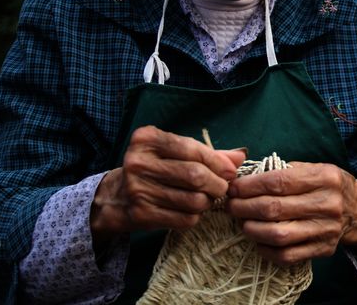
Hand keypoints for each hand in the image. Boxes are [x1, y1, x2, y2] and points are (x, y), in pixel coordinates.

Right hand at [90, 125, 245, 246]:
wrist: (116, 197)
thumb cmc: (155, 169)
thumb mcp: (175, 153)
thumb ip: (208, 153)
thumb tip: (240, 156)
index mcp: (147, 139)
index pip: (192, 149)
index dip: (217, 162)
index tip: (230, 172)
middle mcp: (138, 162)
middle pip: (195, 175)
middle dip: (217, 184)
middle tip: (222, 188)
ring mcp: (138, 189)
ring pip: (193, 200)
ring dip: (207, 202)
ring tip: (205, 199)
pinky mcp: (141, 214)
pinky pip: (184, 219)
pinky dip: (195, 216)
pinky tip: (191, 211)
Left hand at [226, 162, 356, 265]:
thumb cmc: (328, 185)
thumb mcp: (314, 167)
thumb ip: (285, 170)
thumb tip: (247, 176)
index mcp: (324, 177)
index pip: (278, 182)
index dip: (250, 186)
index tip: (233, 188)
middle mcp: (327, 204)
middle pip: (275, 209)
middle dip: (245, 207)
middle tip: (231, 205)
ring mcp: (326, 229)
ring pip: (279, 234)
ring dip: (252, 229)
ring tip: (242, 223)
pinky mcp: (324, 249)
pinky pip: (288, 255)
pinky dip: (266, 250)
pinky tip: (257, 241)